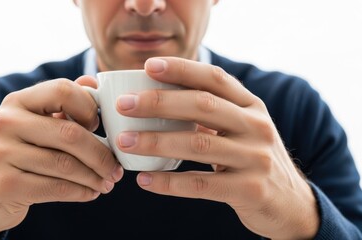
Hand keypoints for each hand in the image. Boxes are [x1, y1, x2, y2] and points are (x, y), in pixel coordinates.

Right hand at [0, 77, 123, 238]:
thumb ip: (62, 103)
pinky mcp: (5, 185)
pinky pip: (57, 188)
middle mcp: (4, 123)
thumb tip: (94, 82)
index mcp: (16, 101)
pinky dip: (81, 192)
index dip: (89, 107)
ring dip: (95, 177)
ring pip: (66, 164)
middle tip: (116, 169)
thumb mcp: (34, 124)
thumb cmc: (18, 154)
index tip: (100, 127)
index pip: (63, 90)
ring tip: (108, 183)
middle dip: (102, 154)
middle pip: (70, 134)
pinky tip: (91, 193)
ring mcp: (0, 154)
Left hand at [116, 57, 318, 238]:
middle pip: (203, 106)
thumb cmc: (251, 158)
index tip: (149, 66)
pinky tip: (144, 180)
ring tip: (124, 141)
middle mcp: (256, 127)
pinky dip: (169, 182)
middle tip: (124, 105)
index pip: (215, 79)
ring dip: (155, 142)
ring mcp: (255, 158)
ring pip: (197, 145)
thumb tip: (157, 100)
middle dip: (159, 102)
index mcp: (251, 106)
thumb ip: (212, 113)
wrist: (289, 203)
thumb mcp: (241, 129)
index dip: (182, 69)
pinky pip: (201, 184)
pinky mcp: (249, 190)